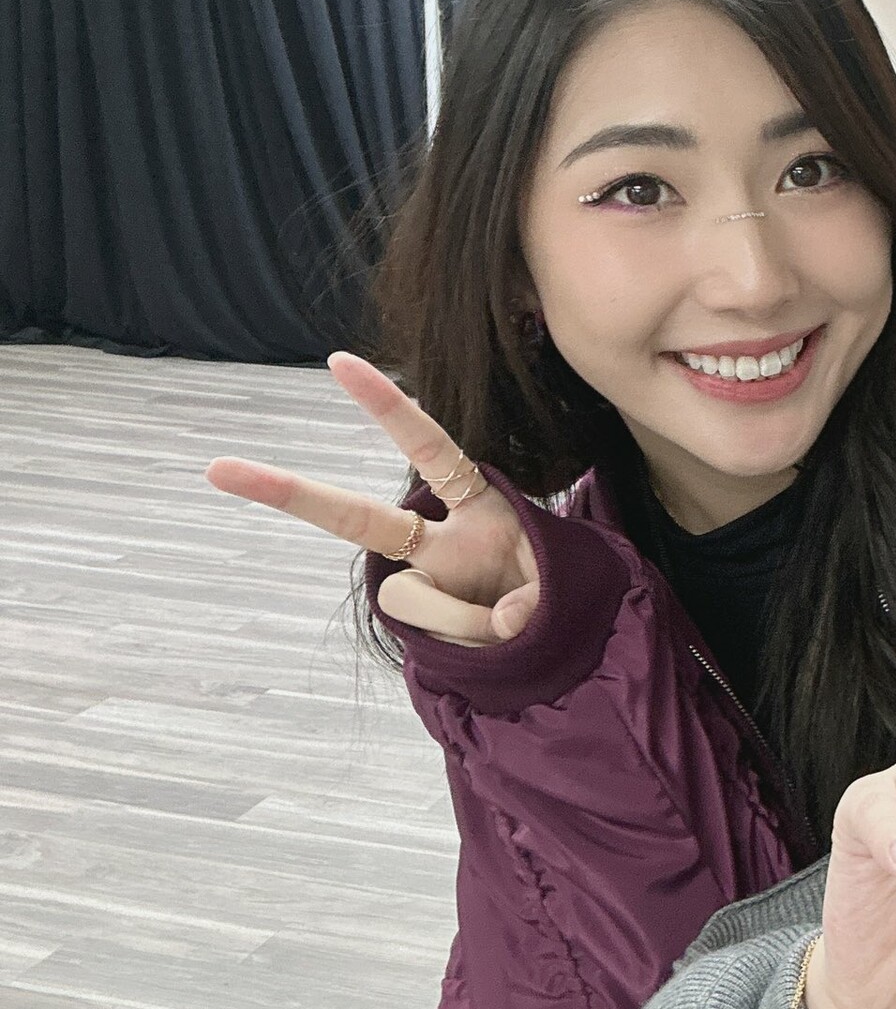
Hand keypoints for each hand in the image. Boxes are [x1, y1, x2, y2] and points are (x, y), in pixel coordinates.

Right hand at [205, 352, 539, 646]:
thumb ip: (527, 597)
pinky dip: (477, 643)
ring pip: (415, 601)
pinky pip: (437, 634)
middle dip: (289, 492)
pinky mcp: (427, 630)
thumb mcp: (557, 580)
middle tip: (217, 467)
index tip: (337, 361)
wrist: (565, 647)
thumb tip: (502, 619)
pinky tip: (503, 645)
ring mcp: (426, 588)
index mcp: (476, 507)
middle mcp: (440, 542)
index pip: (428, 447)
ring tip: (516, 624)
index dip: (387, 407)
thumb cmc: (558, 594)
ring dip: (474, 619)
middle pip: (355, 517)